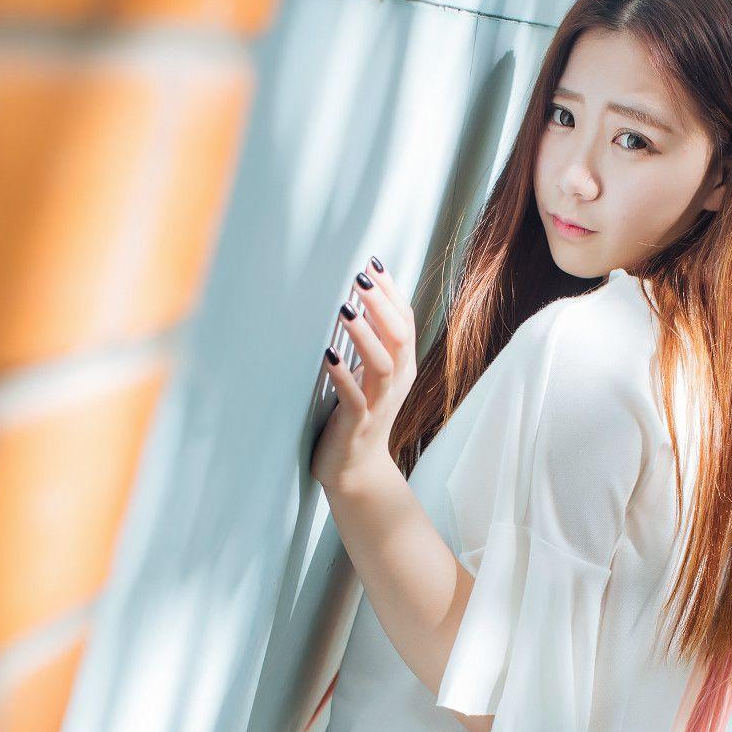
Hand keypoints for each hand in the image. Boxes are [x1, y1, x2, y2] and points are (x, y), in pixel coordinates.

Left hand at [311, 257, 417, 491]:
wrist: (355, 468)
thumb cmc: (358, 414)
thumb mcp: (370, 374)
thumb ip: (370, 342)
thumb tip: (358, 298)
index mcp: (402, 367)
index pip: (404, 322)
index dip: (391, 292)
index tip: (372, 263)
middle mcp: (396, 383)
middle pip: (398, 337)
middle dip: (380, 305)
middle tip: (359, 279)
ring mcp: (379, 404)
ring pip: (382, 365)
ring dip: (364, 336)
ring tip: (345, 310)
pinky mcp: (357, 424)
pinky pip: (355, 398)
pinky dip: (343, 376)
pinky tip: (327, 356)